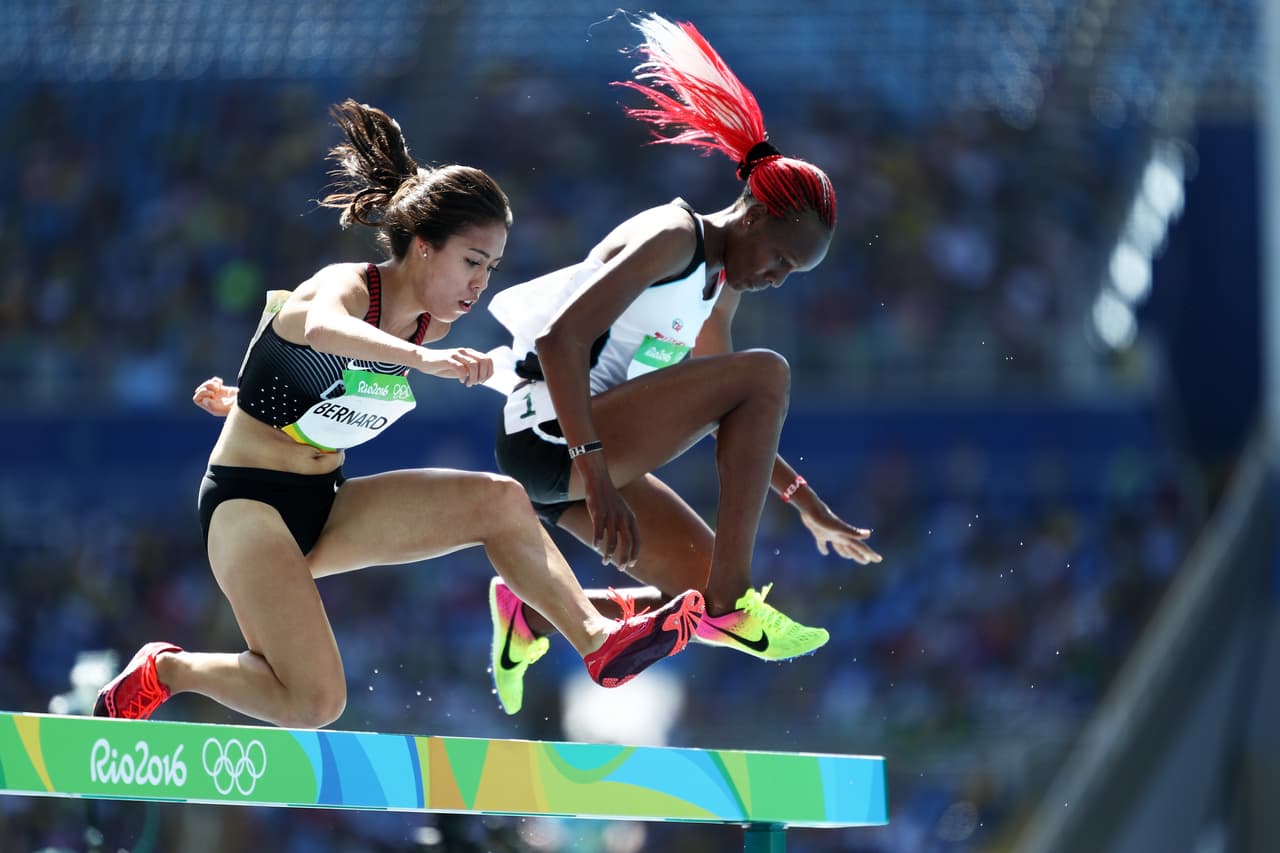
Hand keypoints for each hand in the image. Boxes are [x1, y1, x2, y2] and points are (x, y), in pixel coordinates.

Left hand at [193, 376, 237, 416]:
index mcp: (210, 407)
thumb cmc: (236, 408)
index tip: (213, 394)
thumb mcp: (224, 409)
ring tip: (219, 386)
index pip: (196, 399)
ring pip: (205, 385)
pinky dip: (216, 380)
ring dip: (211, 383)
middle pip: (200, 390)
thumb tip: (204, 400)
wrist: (247, 403)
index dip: (202, 394)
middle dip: (206, 387)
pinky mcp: (221, 388)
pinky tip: (221, 382)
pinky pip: (213, 381)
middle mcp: (211, 401)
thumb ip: (212, 406)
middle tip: (216, 389)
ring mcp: (216, 394)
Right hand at [417, 347, 493, 386]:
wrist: (424, 360)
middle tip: (476, 383)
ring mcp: (456, 354)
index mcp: (470, 353)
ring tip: (468, 384)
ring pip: (473, 365)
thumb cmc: (443, 366)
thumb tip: (485, 377)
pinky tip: (461, 381)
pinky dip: (463, 376)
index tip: (483, 381)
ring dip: (473, 377)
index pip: (488, 359)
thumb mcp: (460, 369)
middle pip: (483, 361)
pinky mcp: (447, 359)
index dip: (489, 371)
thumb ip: (472, 371)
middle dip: (483, 375)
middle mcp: (464, 352)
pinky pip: (460, 367)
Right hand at [579, 455, 638, 569]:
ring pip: (612, 540)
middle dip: (624, 558)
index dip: (634, 553)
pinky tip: (595, 546)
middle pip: (627, 543)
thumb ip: (625, 524)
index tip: (630, 564)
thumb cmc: (610, 498)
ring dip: (609, 553)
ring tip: (605, 561)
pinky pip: (598, 531)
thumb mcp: (622, 510)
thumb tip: (626, 541)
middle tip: (620, 568)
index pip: (636, 540)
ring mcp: (611, 515)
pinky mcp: (598, 513)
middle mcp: (623, 517)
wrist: (599, 480)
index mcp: (630, 518)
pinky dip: (597, 541)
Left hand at [799, 502, 881, 564]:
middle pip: (852, 547)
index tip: (879, 559)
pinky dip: (824, 548)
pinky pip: (823, 543)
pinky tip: (825, 552)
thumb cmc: (824, 519)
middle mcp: (840, 535)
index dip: (870, 554)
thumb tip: (869, 534)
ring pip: (840, 546)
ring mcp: (830, 534)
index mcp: (846, 536)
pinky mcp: (819, 533)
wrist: (810, 508)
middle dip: (860, 555)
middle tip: (867, 561)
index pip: (861, 546)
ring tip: (849, 557)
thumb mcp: (839, 527)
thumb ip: (853, 532)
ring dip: (845, 552)